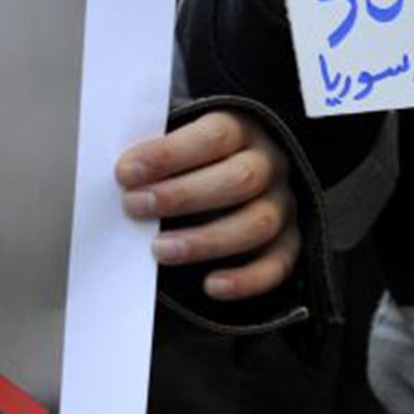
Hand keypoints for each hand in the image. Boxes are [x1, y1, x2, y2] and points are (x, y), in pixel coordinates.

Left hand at [116, 110, 298, 300]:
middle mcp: (269, 163)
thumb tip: (122, 174)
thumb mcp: (175, 141)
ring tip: (159, 250)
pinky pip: (278, 265)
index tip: (126, 172)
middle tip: (135, 207)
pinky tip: (211, 286)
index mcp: (240, 127)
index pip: (213, 136)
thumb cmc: (190, 156)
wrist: (227, 169)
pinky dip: (247, 280)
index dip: (168, 154)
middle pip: (239, 179)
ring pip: (257, 224)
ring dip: (205, 241)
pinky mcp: (291, 241)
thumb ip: (156, 154)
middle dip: (182, 196)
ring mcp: (283, 203)